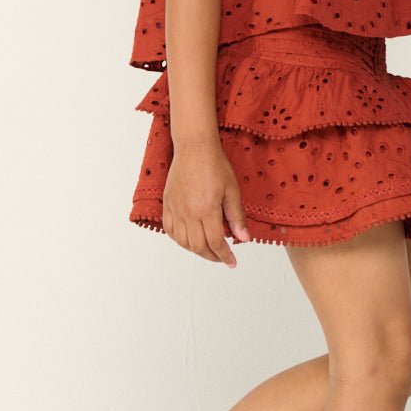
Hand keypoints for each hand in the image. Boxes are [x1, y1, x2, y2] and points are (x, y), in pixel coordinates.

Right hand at [162, 138, 251, 266]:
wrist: (194, 147)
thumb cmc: (215, 165)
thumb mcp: (232, 190)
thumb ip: (236, 217)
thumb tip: (243, 239)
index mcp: (206, 210)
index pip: (215, 242)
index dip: (224, 256)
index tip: (231, 262)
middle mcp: (188, 213)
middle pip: (198, 246)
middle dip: (211, 256)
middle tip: (221, 257)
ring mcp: (175, 209)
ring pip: (182, 241)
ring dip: (195, 250)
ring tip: (207, 249)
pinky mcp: (167, 204)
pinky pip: (169, 229)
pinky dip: (178, 239)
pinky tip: (188, 239)